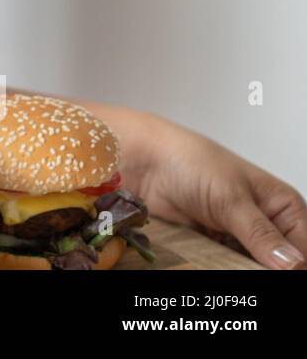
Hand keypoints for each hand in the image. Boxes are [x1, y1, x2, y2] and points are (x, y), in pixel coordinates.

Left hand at [121, 112, 305, 269]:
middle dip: (269, 271)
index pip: (304, 250)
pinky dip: (224, 271)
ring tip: (228, 266)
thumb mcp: (230, 198)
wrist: (145, 162)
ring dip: (244, 272)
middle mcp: (267, 224)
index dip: (296, 266)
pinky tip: (216, 270)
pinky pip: (227, 267)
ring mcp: (240, 237)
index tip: (281, 274)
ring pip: (253, 268)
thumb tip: (294, 265)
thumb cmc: (191, 163)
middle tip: (245, 268)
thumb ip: (260, 234)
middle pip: (280, 263)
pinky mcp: (215, 246)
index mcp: (285, 207)